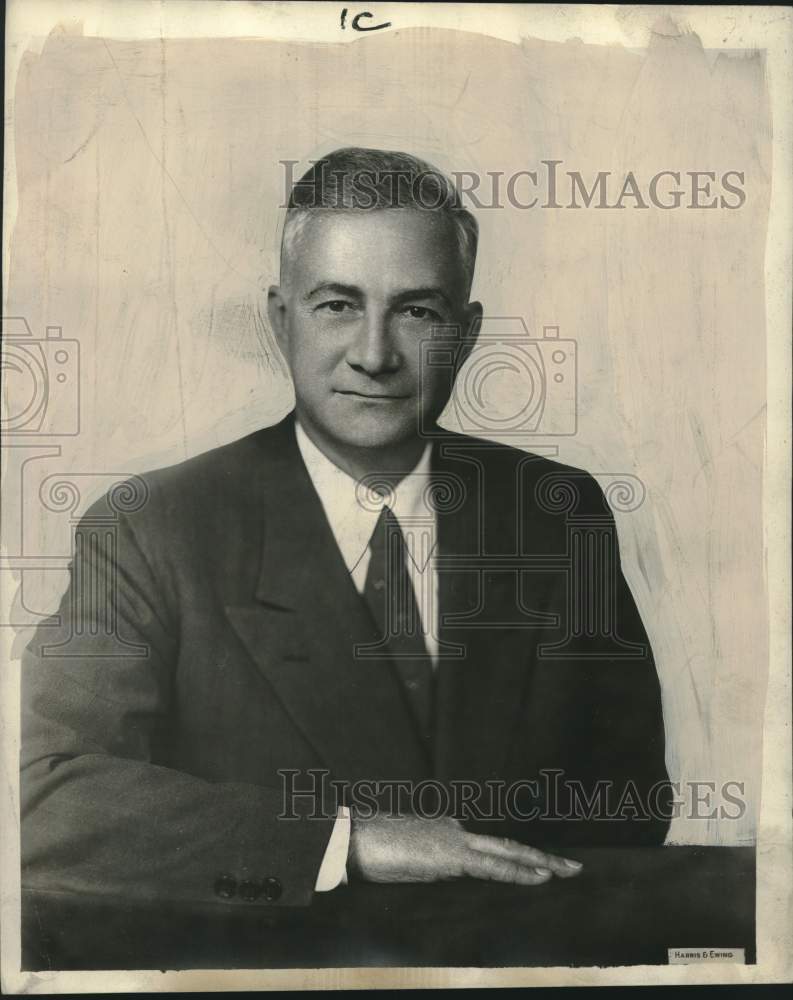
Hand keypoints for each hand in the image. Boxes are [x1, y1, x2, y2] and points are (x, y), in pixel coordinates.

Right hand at [347, 814, 582, 884]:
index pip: (485, 848)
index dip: (513, 858)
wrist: (356, 837)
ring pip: (507, 853)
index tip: (534, 866)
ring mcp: (456, 842)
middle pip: (506, 845)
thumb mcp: (407, 858)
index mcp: (444, 831)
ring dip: (540, 863)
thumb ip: (430, 862)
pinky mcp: (452, 856)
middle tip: (572, 866)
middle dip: (540, 856)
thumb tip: (441, 871)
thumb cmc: (373, 848)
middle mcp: (456, 832)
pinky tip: (540, 877)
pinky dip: (519, 872)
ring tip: (566, 871)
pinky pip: (493, 867)